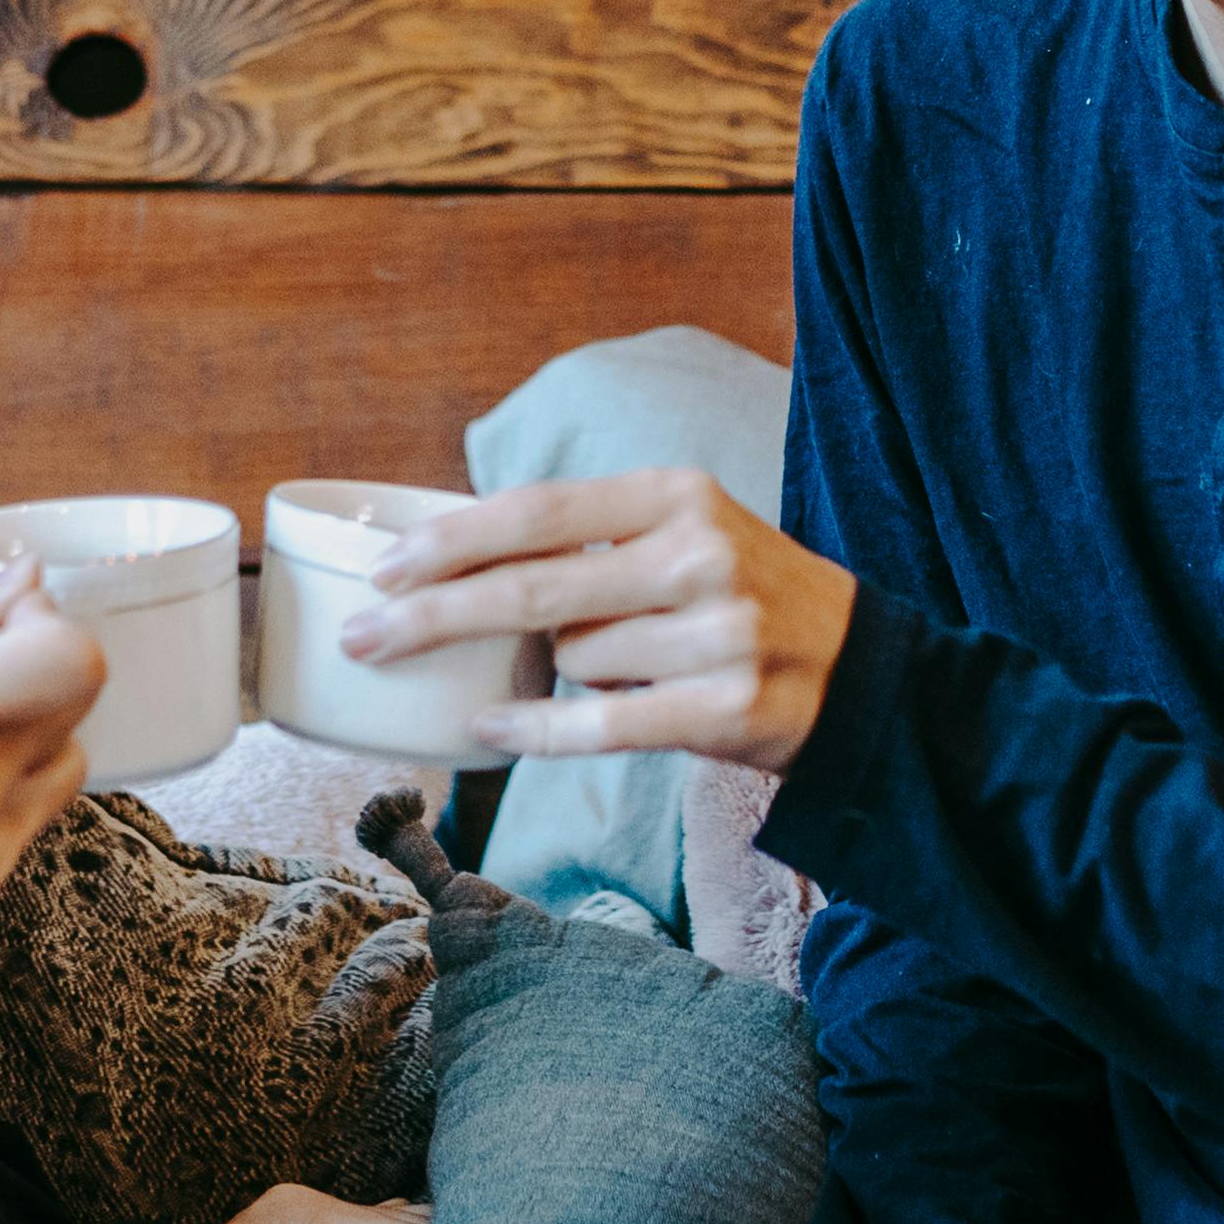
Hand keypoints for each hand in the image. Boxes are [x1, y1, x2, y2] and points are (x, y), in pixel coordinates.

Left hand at [347, 468, 852, 773]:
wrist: (859, 669)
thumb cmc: (741, 595)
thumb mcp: (682, 532)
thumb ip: (590, 538)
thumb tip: (458, 558)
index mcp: (678, 495)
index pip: (540, 511)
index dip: (454, 540)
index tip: (387, 568)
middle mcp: (700, 555)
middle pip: (532, 588)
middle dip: (434, 615)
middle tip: (364, 636)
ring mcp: (716, 635)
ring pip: (573, 659)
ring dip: (562, 670)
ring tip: (622, 663)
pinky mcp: (724, 709)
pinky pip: (598, 723)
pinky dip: (536, 728)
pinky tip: (489, 726)